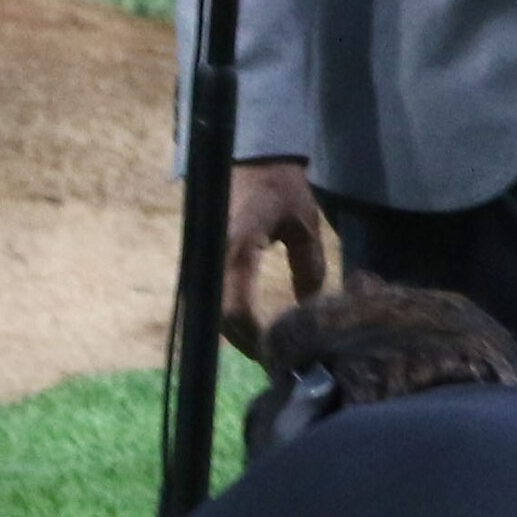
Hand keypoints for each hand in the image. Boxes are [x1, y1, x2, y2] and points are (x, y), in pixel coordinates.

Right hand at [220, 158, 334, 354]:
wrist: (246, 155)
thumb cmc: (279, 186)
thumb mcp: (305, 225)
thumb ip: (309, 268)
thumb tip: (312, 310)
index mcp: (237, 249)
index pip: (237, 310)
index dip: (257, 339)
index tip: (282, 354)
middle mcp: (213, 258)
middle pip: (220, 320)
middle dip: (248, 344)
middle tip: (279, 360)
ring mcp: (204, 260)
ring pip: (211, 312)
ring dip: (237, 334)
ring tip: (268, 347)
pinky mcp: (205, 260)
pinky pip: (212, 299)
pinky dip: (231, 318)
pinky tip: (254, 326)